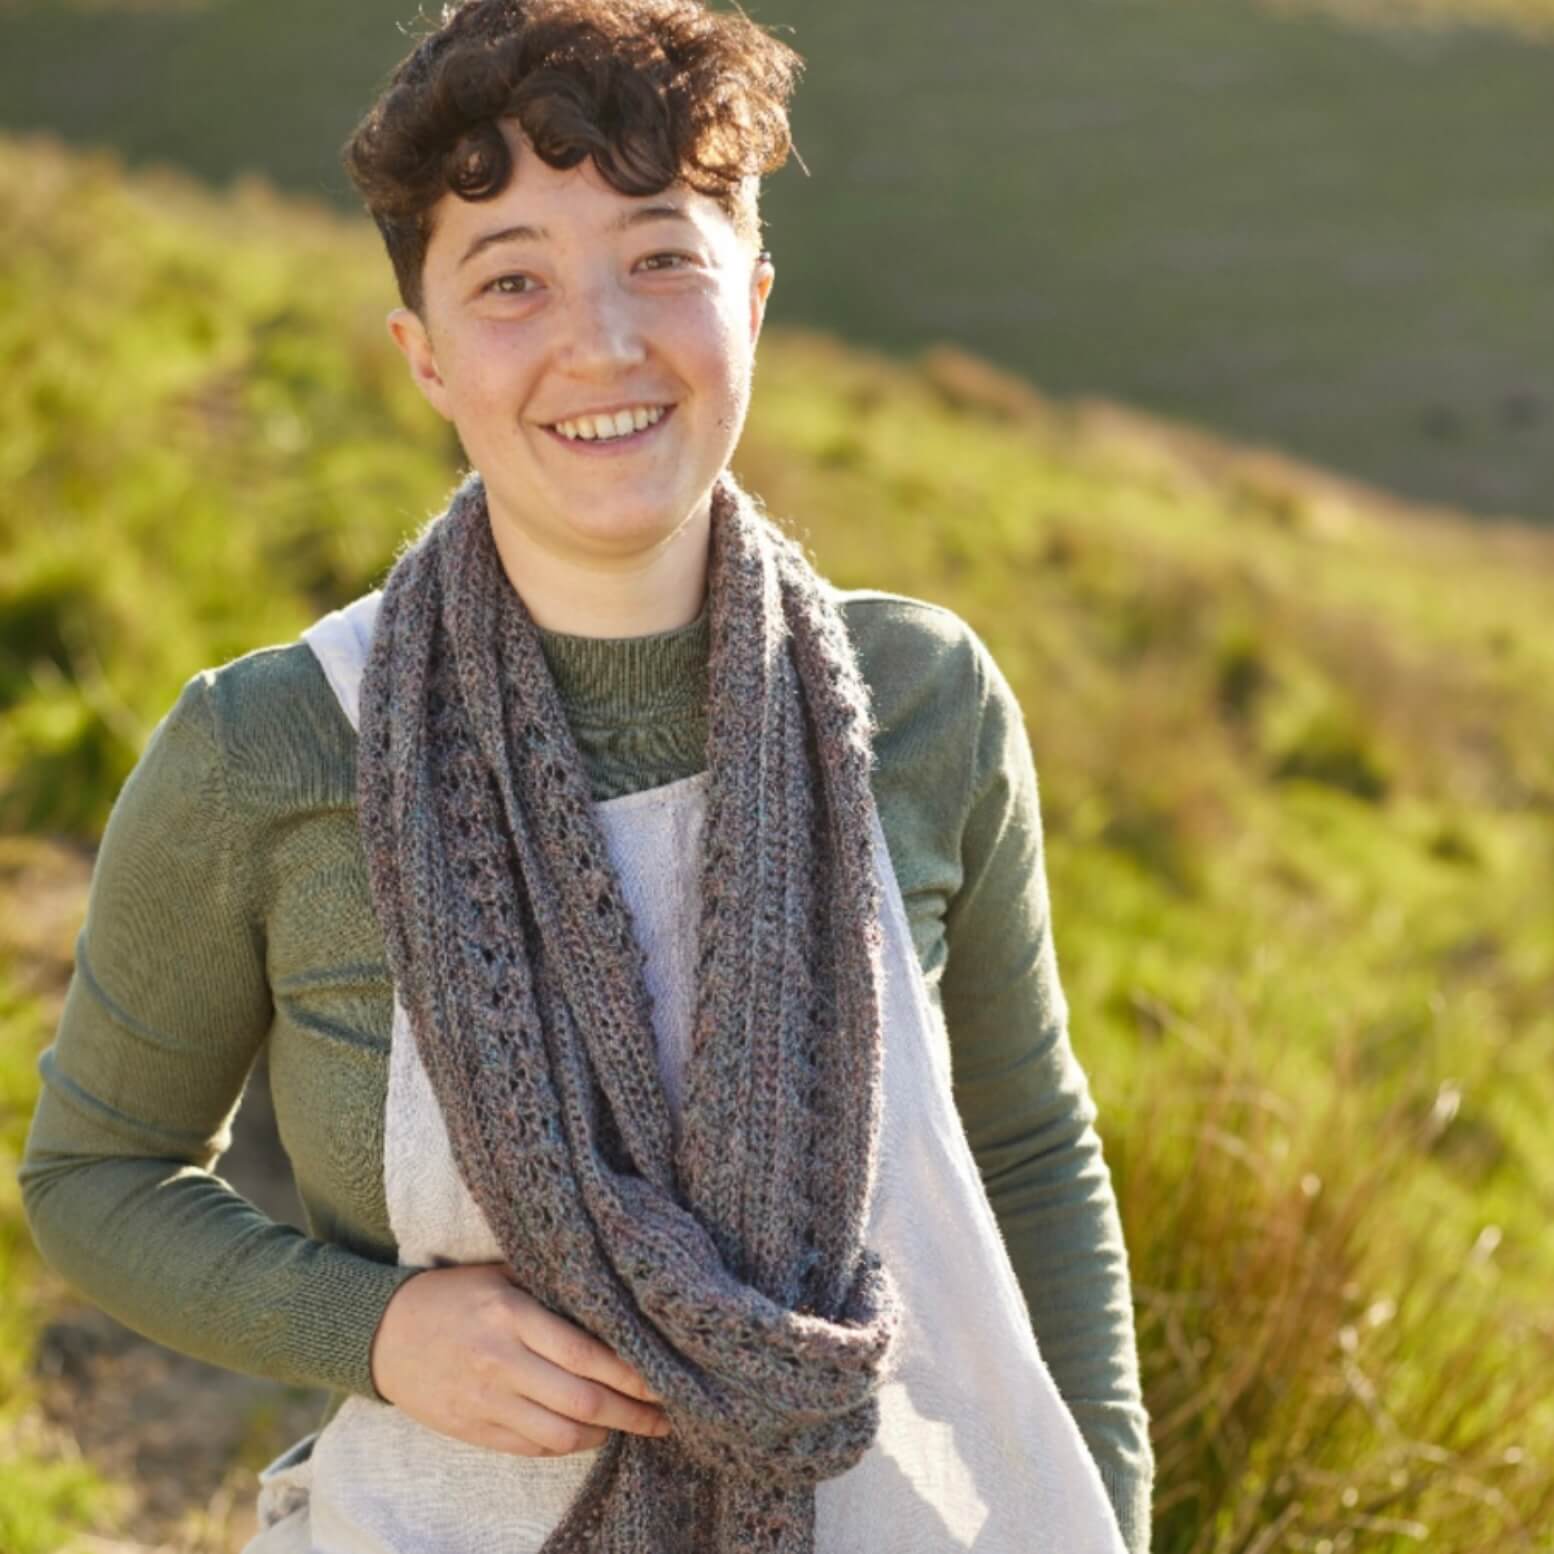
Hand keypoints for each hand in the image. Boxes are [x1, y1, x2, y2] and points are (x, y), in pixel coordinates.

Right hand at [369, 1262, 669, 1456]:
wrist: (384, 1333)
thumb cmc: (456, 1294)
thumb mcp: (503, 1274)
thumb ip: (552, 1289)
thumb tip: (617, 1300)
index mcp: (512, 1315)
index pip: (585, 1351)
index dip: (631, 1371)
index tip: (665, 1375)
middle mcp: (500, 1361)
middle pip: (581, 1398)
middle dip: (633, 1411)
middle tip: (668, 1413)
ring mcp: (486, 1401)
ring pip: (561, 1434)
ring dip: (605, 1434)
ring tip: (633, 1425)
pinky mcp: (474, 1430)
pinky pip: (533, 1448)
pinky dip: (568, 1445)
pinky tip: (590, 1433)